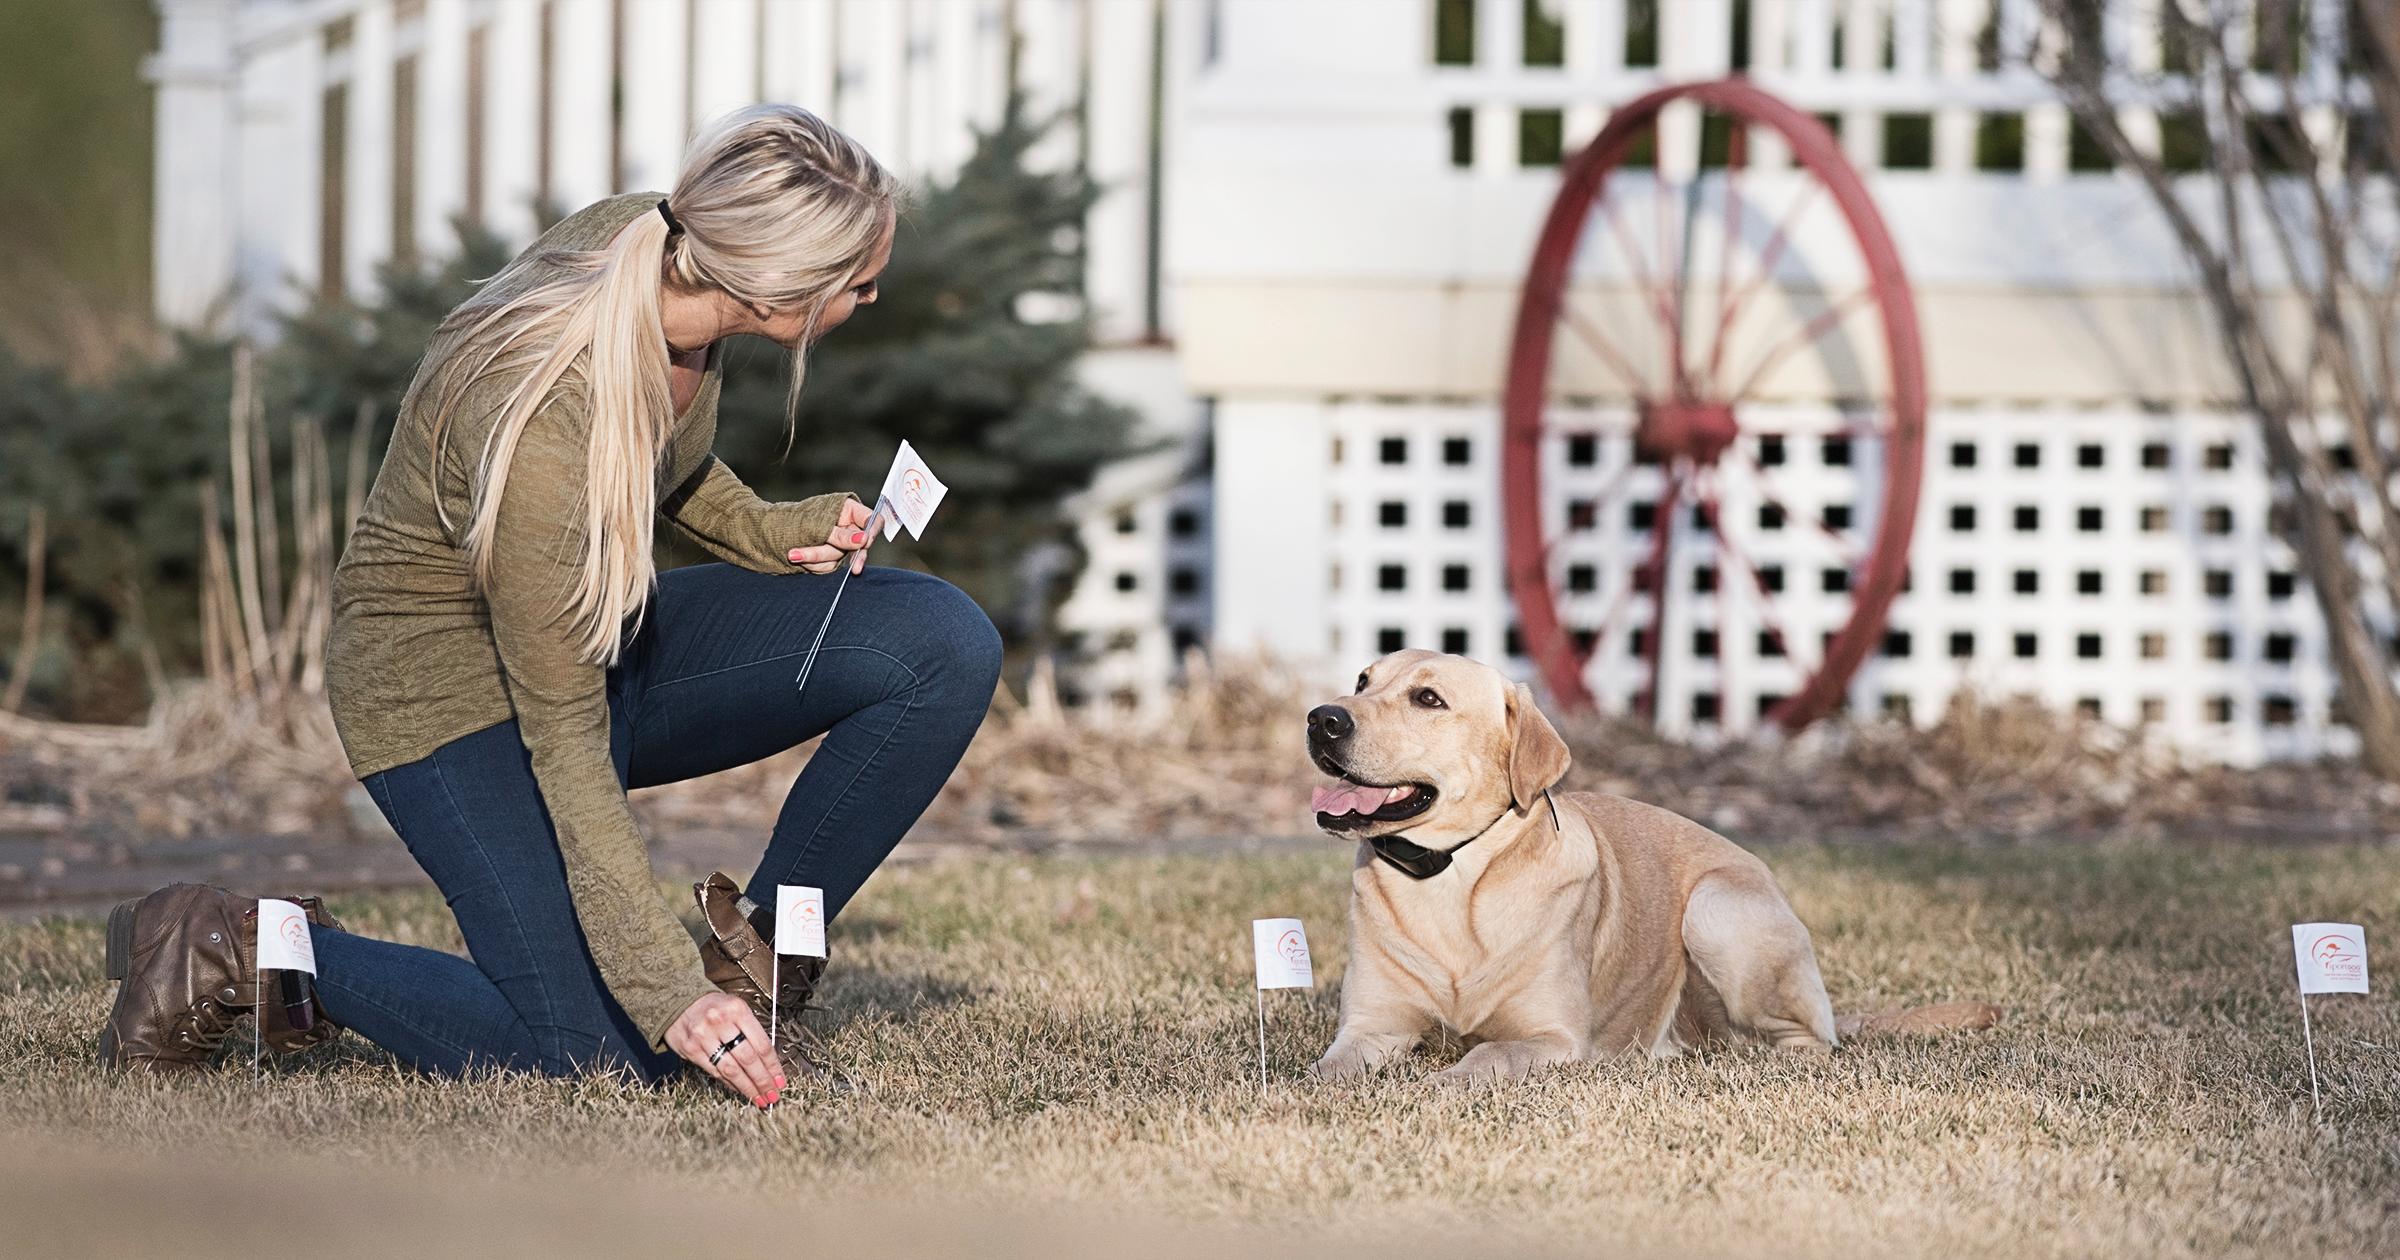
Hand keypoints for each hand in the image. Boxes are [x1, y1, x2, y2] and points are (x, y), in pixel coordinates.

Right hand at [666, 991, 786, 1106]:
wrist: (678, 1001)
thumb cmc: (713, 1007)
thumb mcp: (736, 1009)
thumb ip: (751, 1031)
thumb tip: (768, 1063)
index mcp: (737, 1010)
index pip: (762, 1044)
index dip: (773, 1066)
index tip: (780, 1080)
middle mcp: (720, 1022)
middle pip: (748, 1059)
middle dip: (763, 1081)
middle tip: (772, 1095)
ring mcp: (703, 1037)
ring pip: (731, 1069)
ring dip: (747, 1087)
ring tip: (758, 1098)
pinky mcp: (691, 1050)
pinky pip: (715, 1071)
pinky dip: (729, 1083)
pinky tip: (739, 1089)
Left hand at [786, 498, 877, 575]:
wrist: (778, 531)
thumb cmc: (798, 518)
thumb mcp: (820, 523)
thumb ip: (842, 534)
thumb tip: (864, 539)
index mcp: (849, 510)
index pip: (873, 520)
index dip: (872, 532)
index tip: (864, 543)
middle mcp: (849, 528)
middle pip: (855, 545)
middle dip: (830, 551)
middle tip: (818, 556)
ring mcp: (842, 545)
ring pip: (840, 558)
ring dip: (817, 558)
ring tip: (793, 555)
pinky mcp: (833, 558)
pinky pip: (830, 566)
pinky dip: (815, 565)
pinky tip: (800, 559)